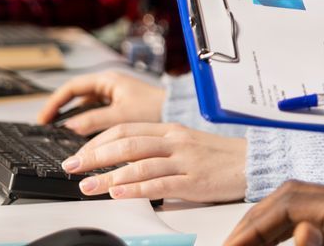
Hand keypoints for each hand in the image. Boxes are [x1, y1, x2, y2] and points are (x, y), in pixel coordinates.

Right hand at [34, 70, 164, 133]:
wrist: (178, 112)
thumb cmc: (156, 108)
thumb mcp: (120, 116)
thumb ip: (93, 121)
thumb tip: (69, 127)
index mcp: (107, 80)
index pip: (71, 87)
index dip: (54, 103)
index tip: (42, 119)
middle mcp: (108, 85)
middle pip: (75, 97)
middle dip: (59, 111)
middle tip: (45, 127)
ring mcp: (113, 96)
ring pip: (85, 107)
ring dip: (72, 119)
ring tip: (59, 134)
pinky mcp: (119, 107)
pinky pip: (95, 114)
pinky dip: (85, 123)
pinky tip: (80, 137)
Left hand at [62, 121, 246, 203]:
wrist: (252, 162)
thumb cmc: (217, 156)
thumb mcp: (184, 144)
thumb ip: (156, 149)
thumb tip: (122, 162)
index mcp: (169, 130)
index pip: (125, 130)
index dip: (97, 141)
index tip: (78, 154)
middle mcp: (173, 141)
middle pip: (126, 144)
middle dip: (94, 156)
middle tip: (71, 167)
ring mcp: (183, 160)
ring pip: (138, 164)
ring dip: (108, 176)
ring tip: (86, 186)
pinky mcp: (192, 181)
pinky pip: (159, 184)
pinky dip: (135, 189)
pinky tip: (118, 193)